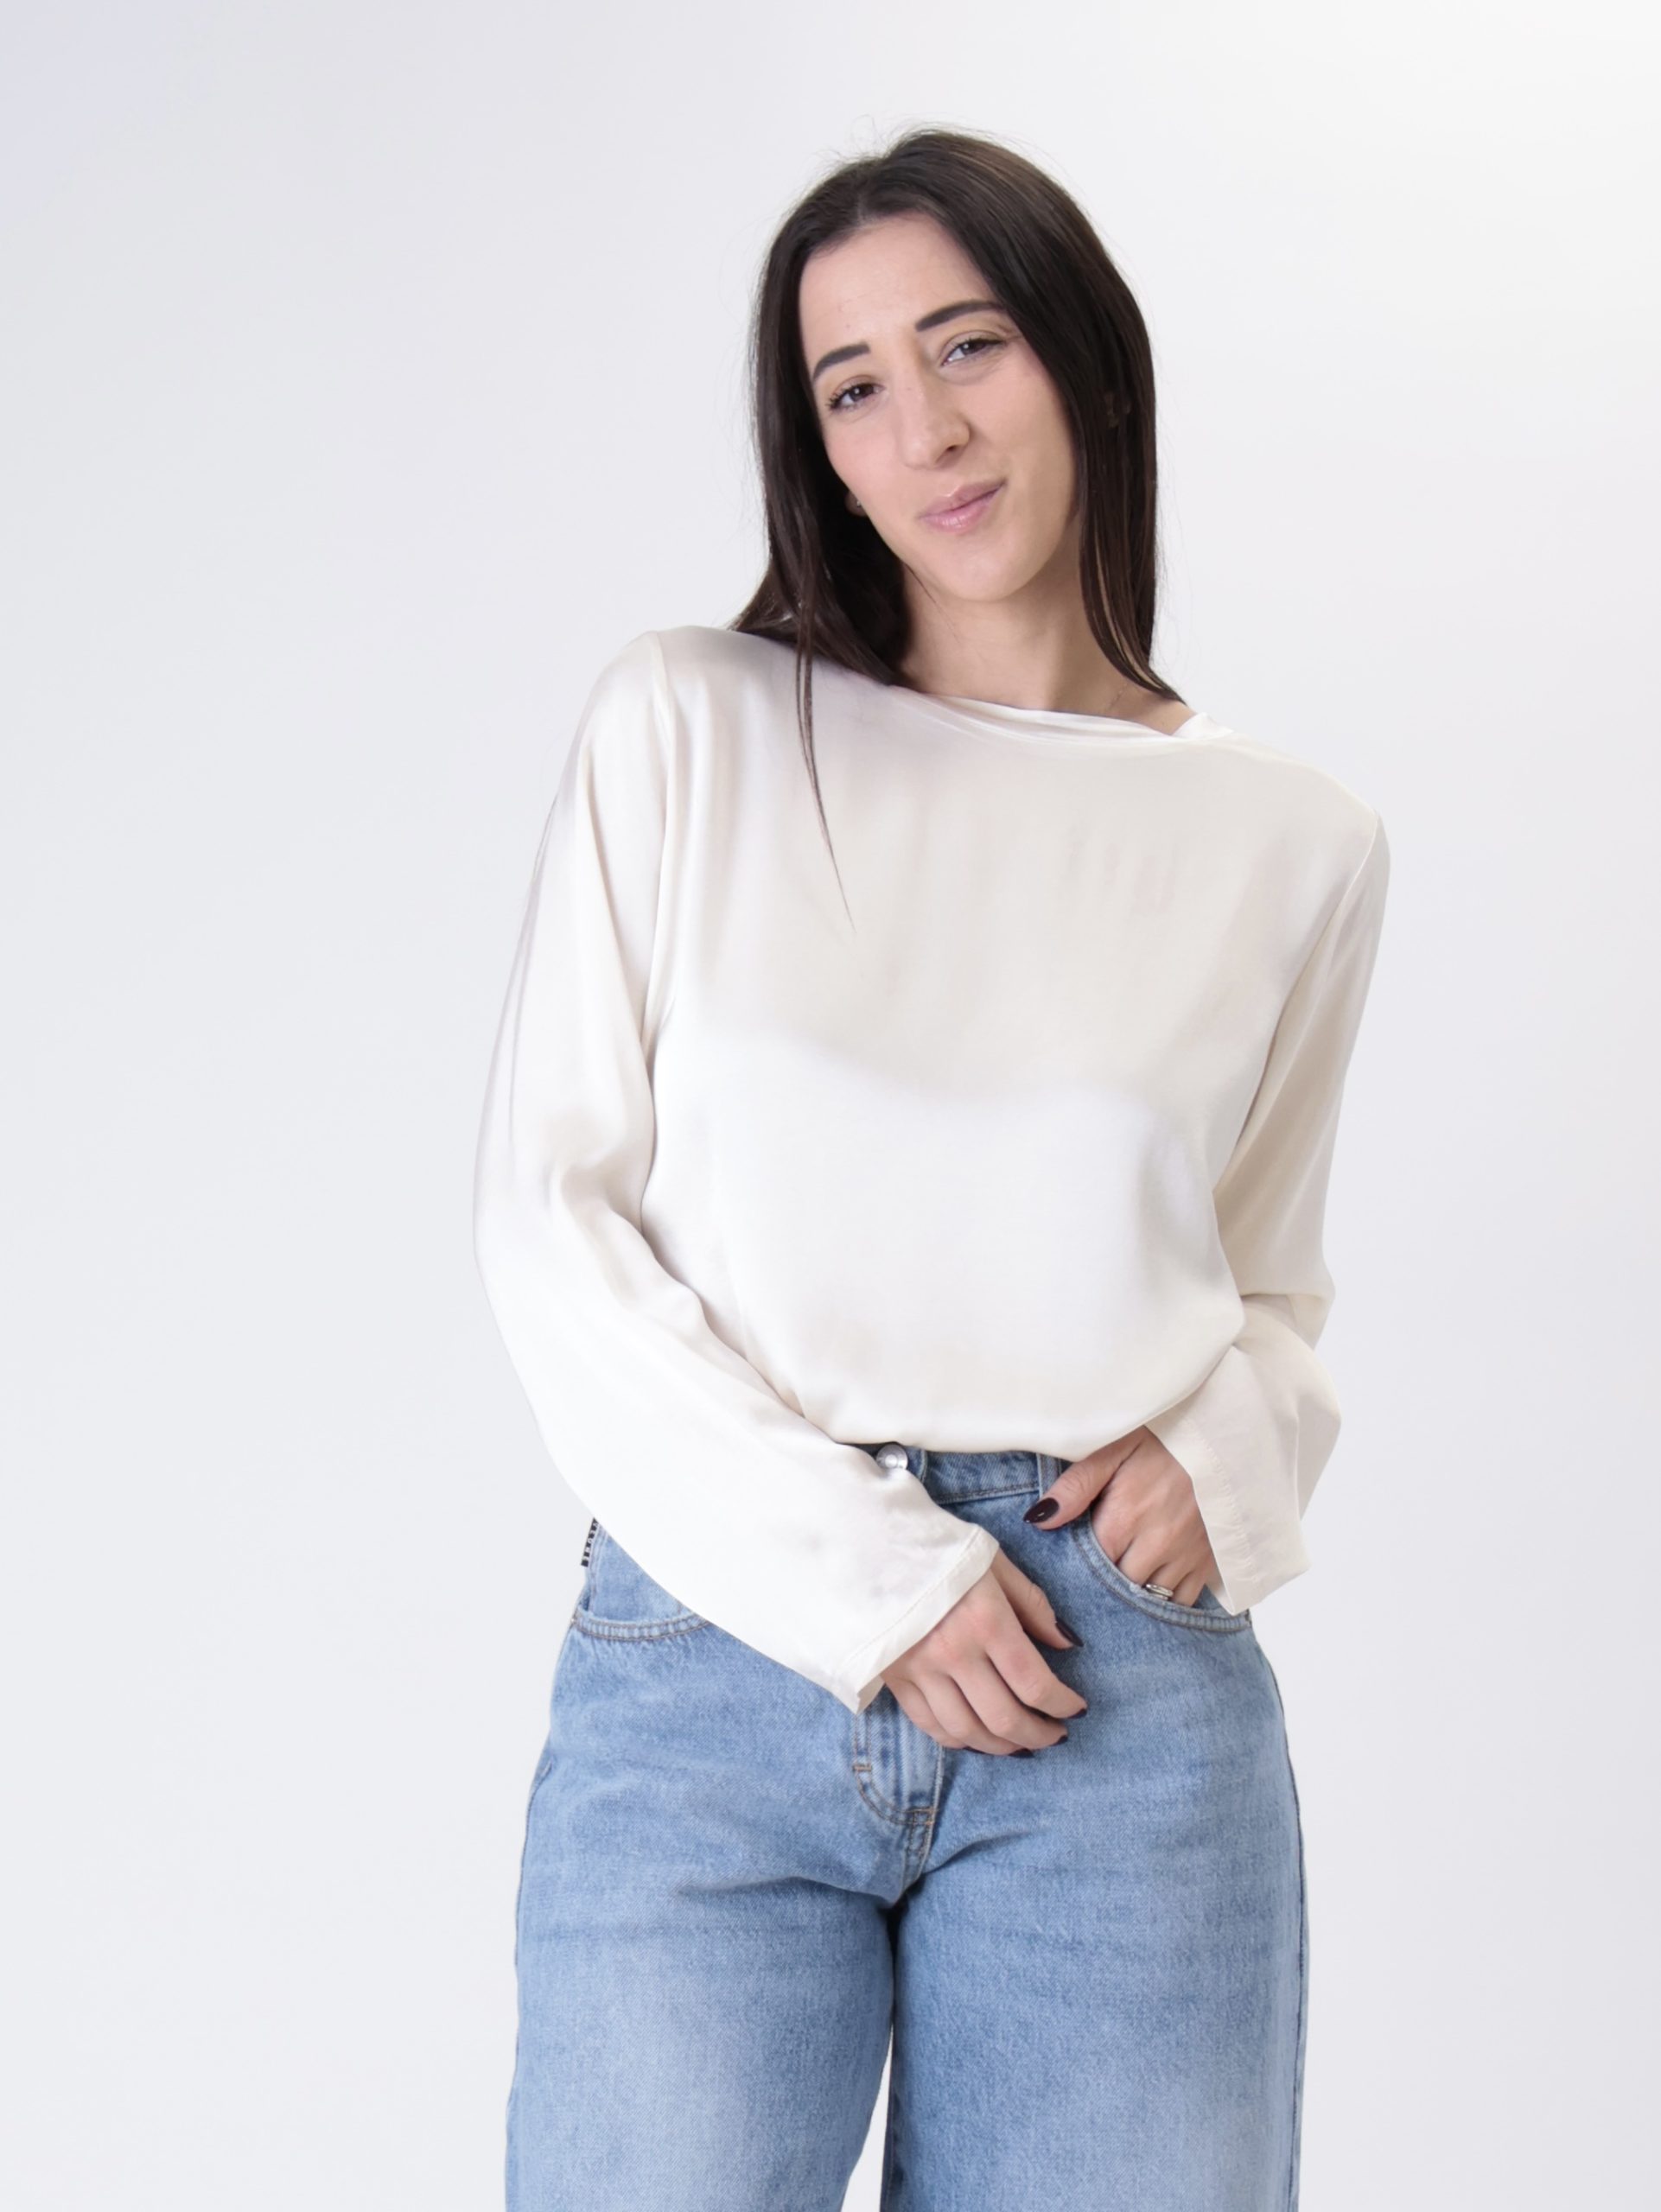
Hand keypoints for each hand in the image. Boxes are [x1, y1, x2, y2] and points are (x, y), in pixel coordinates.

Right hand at [879, 1551, 1088, 1754]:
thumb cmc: (939, 1547)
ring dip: (1001, 1747)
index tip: (1076, 1709)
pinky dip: (959, 1740)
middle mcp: (953, 1653)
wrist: (868, 1542)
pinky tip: (977, 1738)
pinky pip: (930, 1725)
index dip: (1062, 1705)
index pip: (1034, 1683)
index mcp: (985, 1620)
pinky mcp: (893, 1678)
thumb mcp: (994, 1563)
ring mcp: (919, 1670)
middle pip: (1004, 1718)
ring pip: (967, 1732)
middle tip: (1055, 1736)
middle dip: (1038, 1735)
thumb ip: (1033, 1605)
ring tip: (1021, 1744)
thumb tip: (1067, 1643)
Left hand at [1029, 1428, 1219, 1607]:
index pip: (1088, 1567)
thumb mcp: (1113, 1448)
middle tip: (1092, 1568)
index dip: (1075, 1567)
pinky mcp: (1210, 1561)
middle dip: (1103, 1582)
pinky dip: (1165, 1598)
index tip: (1068, 1560)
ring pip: (1149, 1599)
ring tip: (1121, 1572)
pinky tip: (1152, 1582)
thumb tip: (1039, 1520)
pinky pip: (1183, 1601)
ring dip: (1133, 1592)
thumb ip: (1075, 1486)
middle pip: (1117, 1588)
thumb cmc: (1162, 1438)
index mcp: (1126, 1518)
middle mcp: (1157, 1545)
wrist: (1222, 1434)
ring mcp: (1187, 1556)